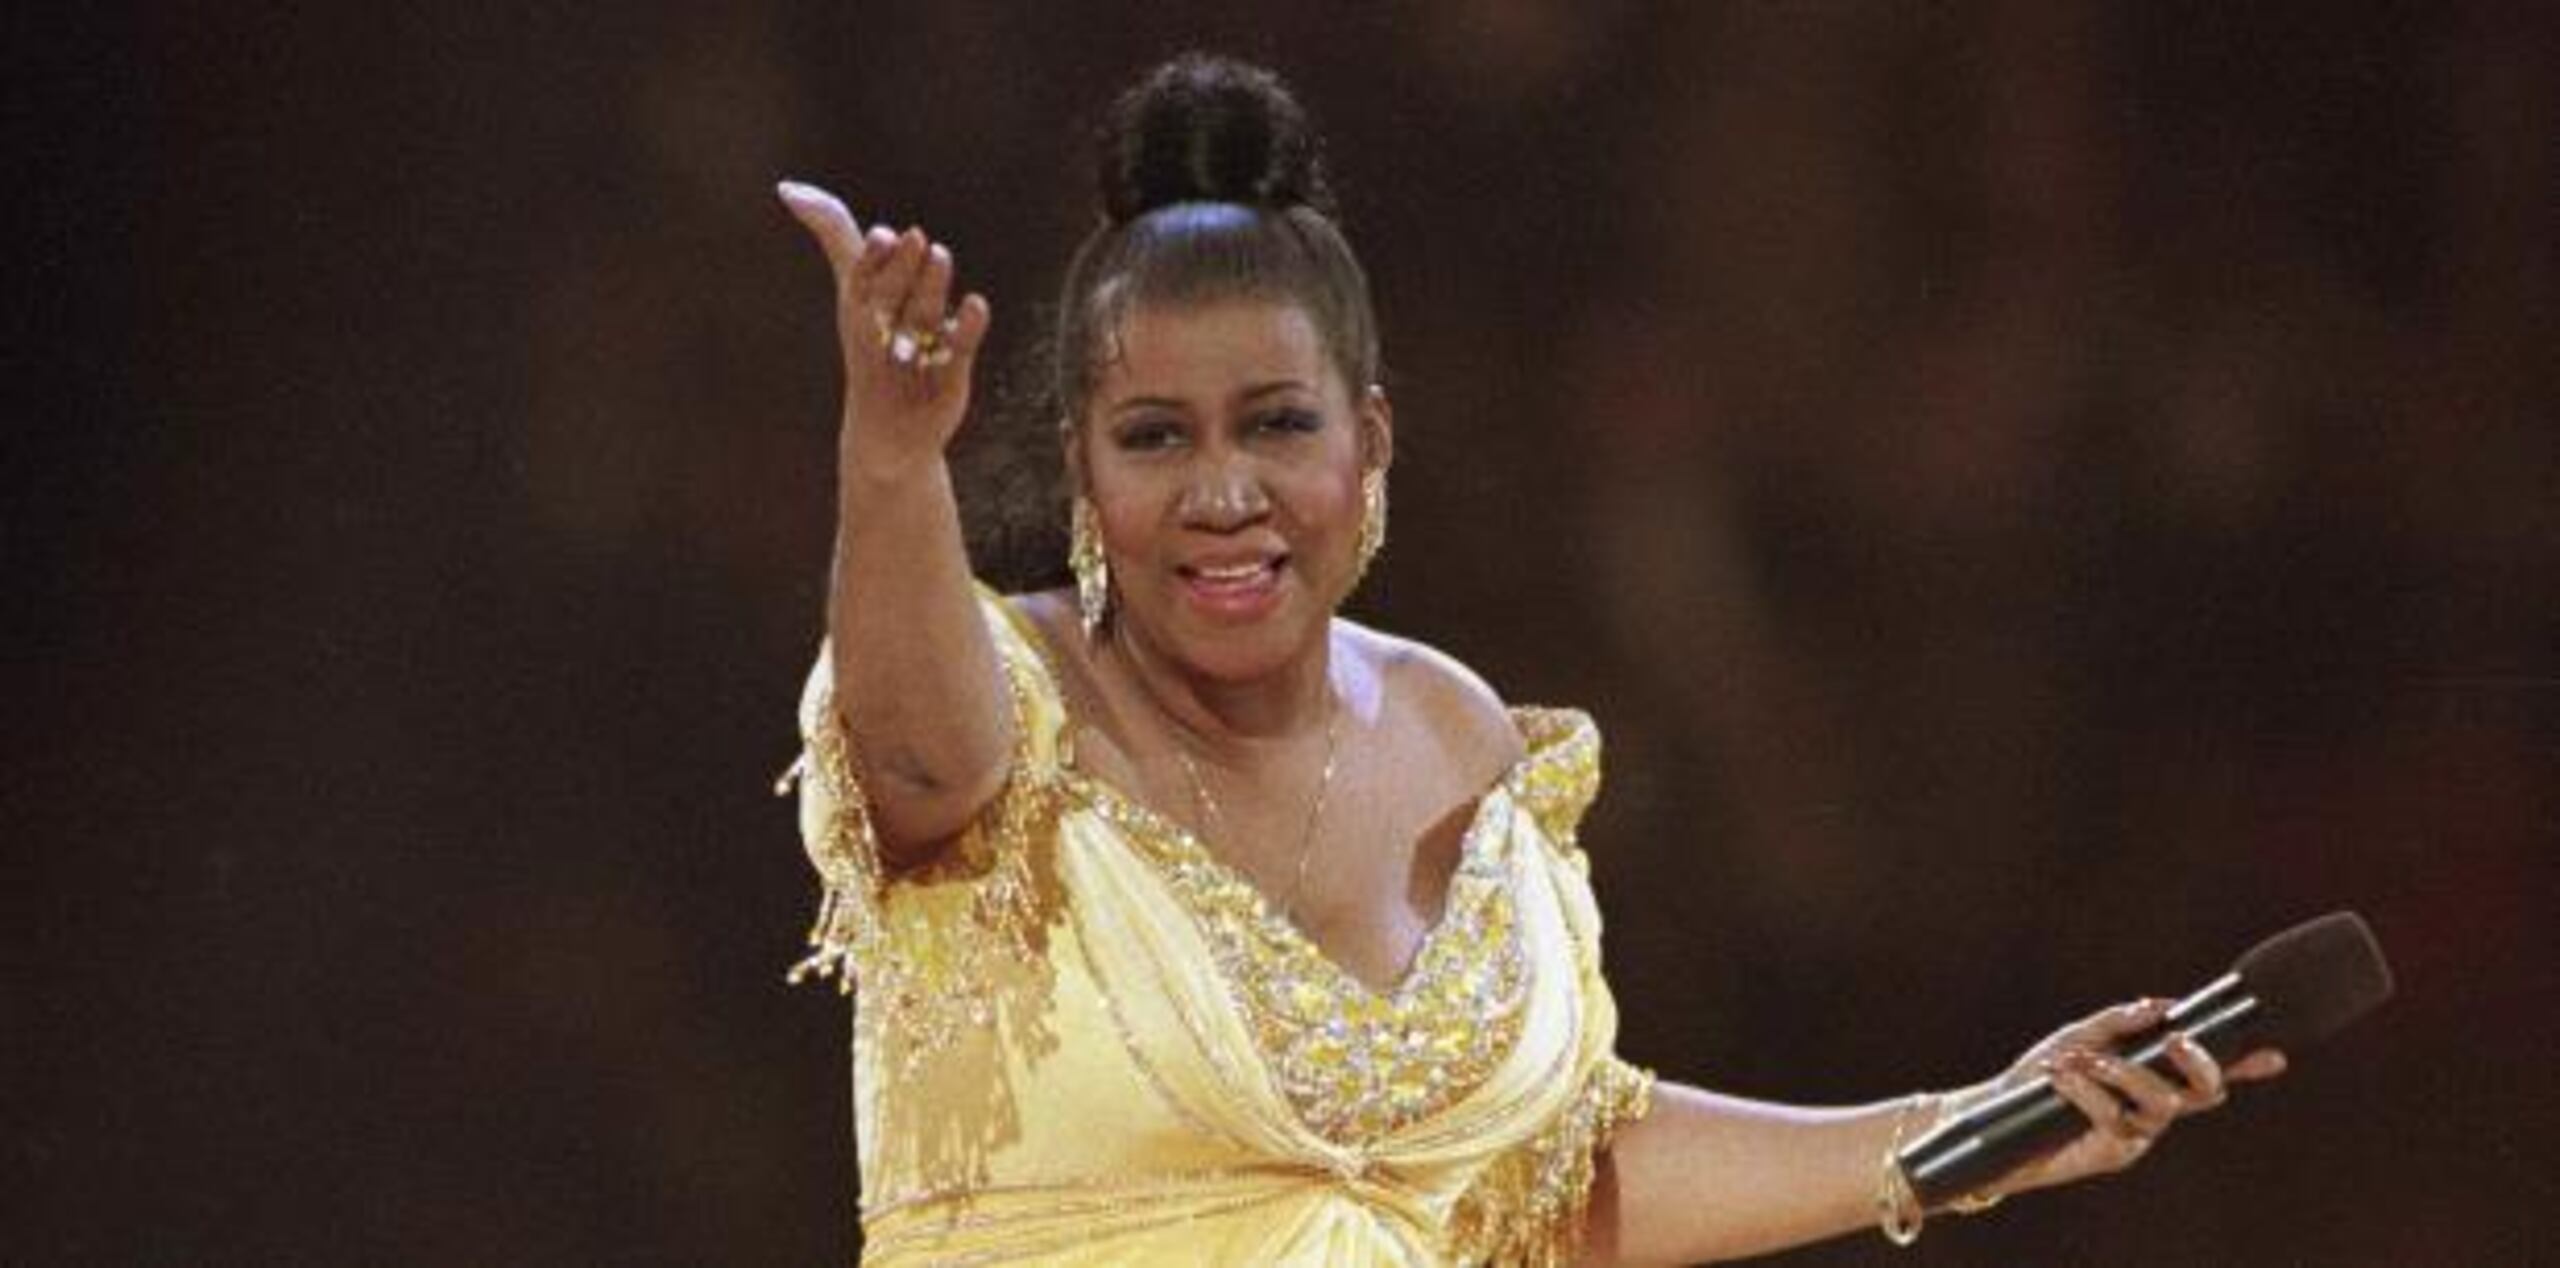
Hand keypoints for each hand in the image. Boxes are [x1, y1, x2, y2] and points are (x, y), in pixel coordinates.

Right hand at [776, 180, 993, 480]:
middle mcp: (882, 333)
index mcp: (858, 311)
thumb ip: (834, 237)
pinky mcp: (947, 377)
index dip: (873, 260)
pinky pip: (957, 350)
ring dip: (931, 286)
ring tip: (940, 254)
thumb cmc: (872, 348)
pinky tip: (977, 304)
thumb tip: (789, 188)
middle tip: (916, 238)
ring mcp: (916, 356)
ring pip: (923, 318)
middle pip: (891, 297)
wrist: (888, 435)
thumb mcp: (852, 290)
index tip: (882, 236)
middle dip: (902, 269)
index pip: (861, 281)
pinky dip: (967, 328)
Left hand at [1961, 998, 2287, 1201]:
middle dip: (2201, 1064)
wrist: (1998, 1113)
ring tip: (2088, 1060)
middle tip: (2177, 1038)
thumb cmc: (2043, 1074)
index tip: (2274, 1054)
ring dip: (2128, 1075)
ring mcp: (2137, 1134)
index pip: (2208, 1071)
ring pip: (2162, 1106)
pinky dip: (2088, 1091)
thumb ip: (2119, 1022)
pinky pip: (2114, 1120)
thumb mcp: (2079, 1036)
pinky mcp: (2110, 1154)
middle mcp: (2154, 1108)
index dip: (2244, 1066)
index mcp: (2153, 1077)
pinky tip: (2062, 1076)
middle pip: (2204, 1094)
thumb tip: (2160, 1005)